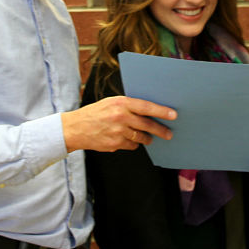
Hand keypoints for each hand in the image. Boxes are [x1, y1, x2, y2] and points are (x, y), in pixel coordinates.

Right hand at [62, 96, 176, 152]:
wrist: (75, 128)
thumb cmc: (95, 113)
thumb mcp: (110, 103)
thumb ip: (128, 106)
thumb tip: (149, 111)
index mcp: (121, 103)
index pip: (146, 107)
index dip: (161, 111)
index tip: (174, 115)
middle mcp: (120, 117)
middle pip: (147, 125)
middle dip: (160, 130)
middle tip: (169, 133)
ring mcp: (118, 132)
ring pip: (141, 137)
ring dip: (147, 138)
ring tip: (149, 138)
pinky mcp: (114, 144)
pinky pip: (131, 146)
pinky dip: (133, 144)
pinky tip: (128, 140)